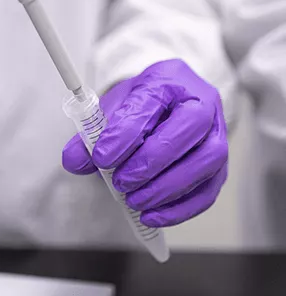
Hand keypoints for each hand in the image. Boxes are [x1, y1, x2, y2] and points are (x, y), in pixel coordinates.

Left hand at [62, 59, 227, 227]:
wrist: (170, 102)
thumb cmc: (142, 104)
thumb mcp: (112, 107)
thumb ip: (90, 133)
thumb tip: (73, 161)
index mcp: (167, 80)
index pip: (149, 104)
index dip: (123, 134)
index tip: (100, 157)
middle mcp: (201, 102)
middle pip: (187, 130)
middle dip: (149, 162)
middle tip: (120, 182)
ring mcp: (218, 132)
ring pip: (206, 161)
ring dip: (166, 188)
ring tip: (134, 200)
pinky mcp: (222, 163)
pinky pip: (209, 189)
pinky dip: (180, 208)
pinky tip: (153, 215)